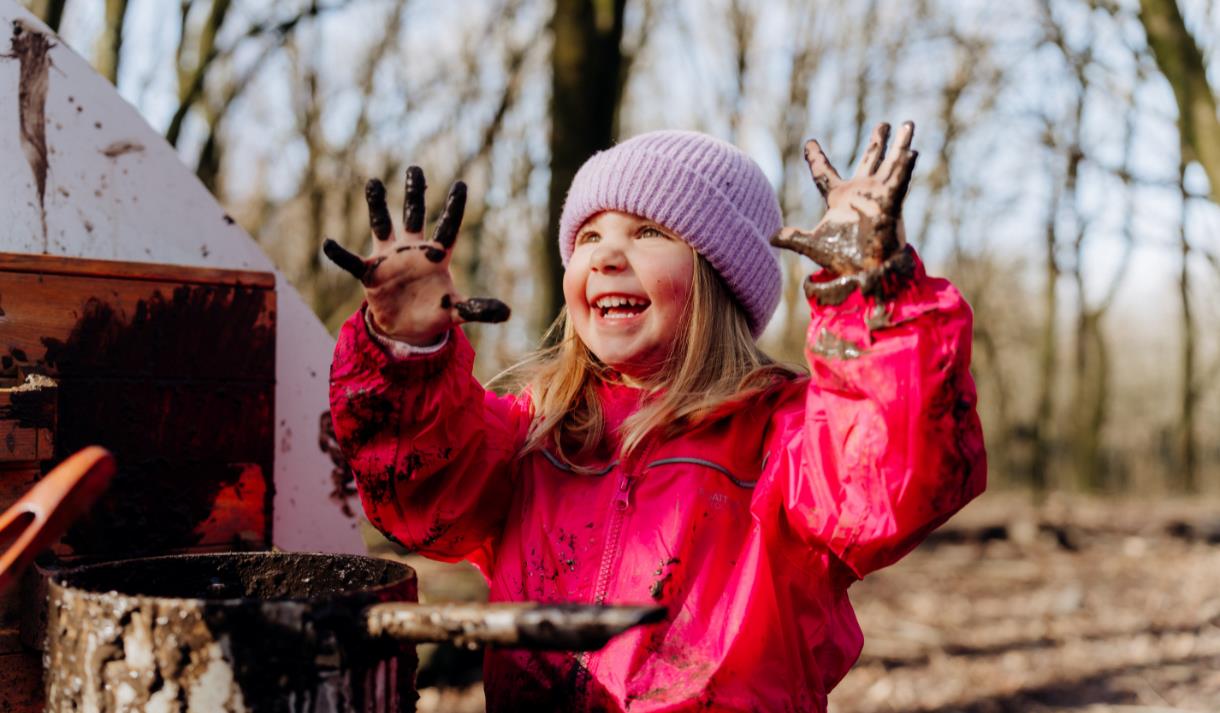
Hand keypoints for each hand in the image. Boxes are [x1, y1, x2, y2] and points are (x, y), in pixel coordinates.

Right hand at [323, 167, 509, 344]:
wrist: (406, 328)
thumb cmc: (434, 313)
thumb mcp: (457, 312)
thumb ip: (479, 309)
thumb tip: (508, 313)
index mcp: (437, 256)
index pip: (447, 227)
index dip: (453, 208)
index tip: (461, 184)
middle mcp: (413, 250)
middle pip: (414, 216)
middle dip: (414, 193)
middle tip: (415, 168)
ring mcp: (390, 259)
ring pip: (382, 225)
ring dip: (377, 205)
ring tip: (373, 181)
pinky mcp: (371, 273)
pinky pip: (352, 261)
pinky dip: (340, 254)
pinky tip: (328, 243)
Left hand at [771, 121, 917, 304]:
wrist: (865, 273)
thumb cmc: (842, 260)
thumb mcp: (813, 245)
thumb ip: (793, 238)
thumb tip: (771, 236)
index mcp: (839, 198)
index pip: (823, 173)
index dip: (816, 157)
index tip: (810, 143)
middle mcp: (860, 192)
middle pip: (869, 160)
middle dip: (878, 142)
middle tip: (884, 124)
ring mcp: (877, 196)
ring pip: (890, 164)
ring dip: (900, 145)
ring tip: (908, 123)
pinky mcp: (890, 203)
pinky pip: (899, 181)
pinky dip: (905, 167)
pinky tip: (912, 151)